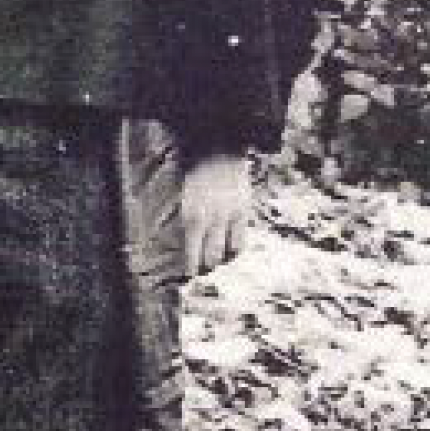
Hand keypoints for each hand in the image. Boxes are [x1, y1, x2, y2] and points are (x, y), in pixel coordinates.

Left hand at [180, 152, 249, 276]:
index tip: (191, 276)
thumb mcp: (186, 201)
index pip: (191, 251)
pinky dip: (236, 249)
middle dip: (207, 267)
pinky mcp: (243, 212)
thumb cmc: (198, 180)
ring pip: (226, 251)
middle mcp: (209, 218)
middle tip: (206, 272)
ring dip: (222, 260)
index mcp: (191, 216)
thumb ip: (188, 223)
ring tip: (220, 262)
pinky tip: (232, 251)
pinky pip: (241, 239)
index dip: (192, 267)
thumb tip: (188, 248)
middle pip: (209, 255)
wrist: (218, 154)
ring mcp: (227, 216)